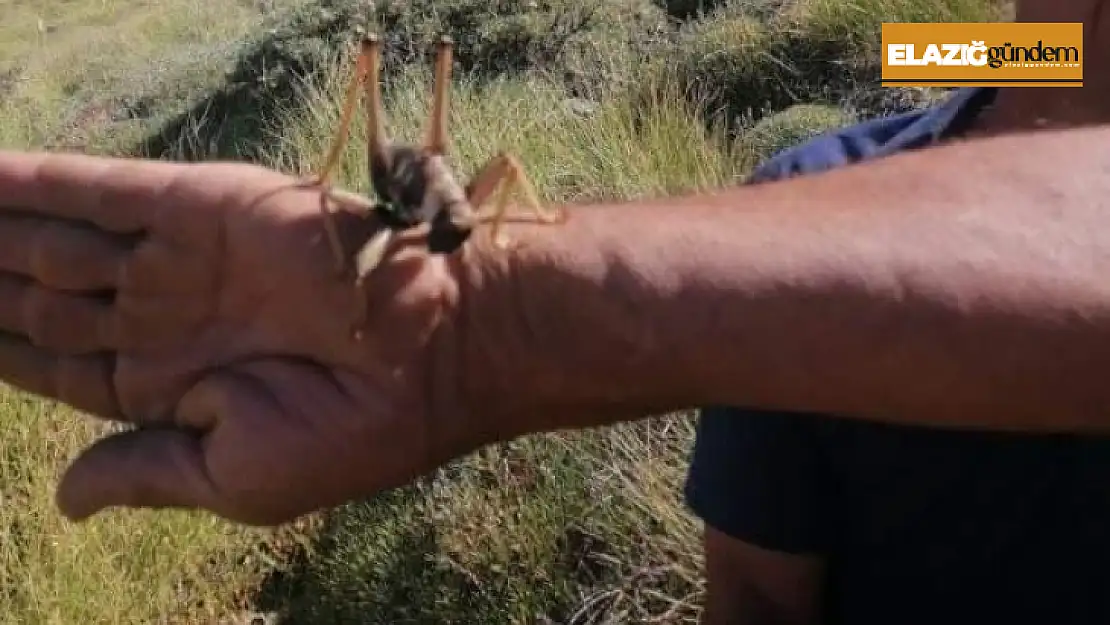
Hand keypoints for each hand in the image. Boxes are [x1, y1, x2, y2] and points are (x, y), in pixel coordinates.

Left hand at [0, 150, 477, 524]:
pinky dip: (35, 180)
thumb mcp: (237, 478)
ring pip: (59, 239)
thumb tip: (65, 500)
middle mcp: (167, 316)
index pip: (54, 362)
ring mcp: (181, 259)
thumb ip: (144, 474)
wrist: (439, 355)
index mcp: (169, 386)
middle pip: (44, 295)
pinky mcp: (202, 206)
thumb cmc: (348, 434)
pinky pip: (100, 189)